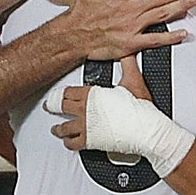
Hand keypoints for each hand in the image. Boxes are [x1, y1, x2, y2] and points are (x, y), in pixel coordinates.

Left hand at [46, 60, 194, 175]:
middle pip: (62, 107)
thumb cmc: (140, 108)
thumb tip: (128, 51)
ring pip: (64, 128)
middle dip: (54, 107)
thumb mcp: (134, 79)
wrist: (146, 129)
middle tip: (50, 107)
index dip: (62, 93)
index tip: (58, 94)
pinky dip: (69, 143)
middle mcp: (85, 110)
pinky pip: (73, 143)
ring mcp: (86, 126)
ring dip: (59, 128)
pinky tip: (69, 143)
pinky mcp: (90, 141)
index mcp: (92, 94)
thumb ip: (128, 63)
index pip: (69, 91)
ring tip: (56, 129)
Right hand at [65, 0, 195, 60]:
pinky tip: (183, 33)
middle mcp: (129, 9)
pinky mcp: (131, 43)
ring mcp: (132, 26)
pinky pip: (154, 40)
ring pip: (162, 14)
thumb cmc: (80, 11)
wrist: (72, 35)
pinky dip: (170, 37)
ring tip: (194, 1)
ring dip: (181, 7)